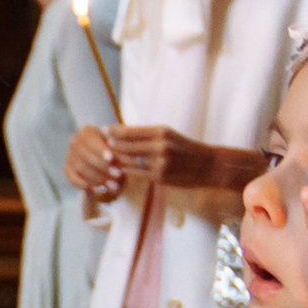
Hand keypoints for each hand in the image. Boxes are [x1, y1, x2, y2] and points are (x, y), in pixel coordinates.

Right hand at [64, 121, 122, 199]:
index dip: (100, 149)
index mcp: (87, 131)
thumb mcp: (119, 149)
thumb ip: (116, 152)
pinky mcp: (67, 170)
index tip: (111, 158)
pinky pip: (74, 179)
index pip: (90, 139)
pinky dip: (88, 185)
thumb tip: (113, 159)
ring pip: (80, 168)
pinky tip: (101, 190)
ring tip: (114, 186)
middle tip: (118, 175)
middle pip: (85, 155)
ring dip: (98, 178)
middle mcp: (75, 141)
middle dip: (102, 166)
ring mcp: (69, 156)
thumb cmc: (117, 153)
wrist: (109, 164)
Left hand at [109, 126, 259, 202]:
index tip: (104, 130)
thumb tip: (125, 133)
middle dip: (111, 145)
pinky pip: (137, 174)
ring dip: (116, 160)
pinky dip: (126, 171)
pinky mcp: (160, 177)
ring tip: (104, 157)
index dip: (114, 131)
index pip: (131, 130)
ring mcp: (160, 163)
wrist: (208, 165)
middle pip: (126, 145)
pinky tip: (118, 170)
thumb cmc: (186, 149)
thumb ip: (149, 135)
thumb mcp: (169, 135)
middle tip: (99, 144)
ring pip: (129, 161)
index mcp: (161, 131)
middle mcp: (160, 145)